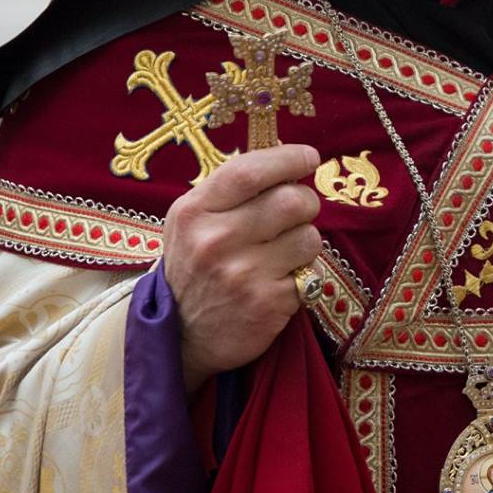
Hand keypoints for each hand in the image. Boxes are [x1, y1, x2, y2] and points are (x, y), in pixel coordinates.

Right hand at [162, 144, 323, 388]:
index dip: (287, 159)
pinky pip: (310, 274)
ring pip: (309, 236)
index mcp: (194, 212)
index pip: (249, 172)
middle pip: (291, 200)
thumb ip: (229, 190)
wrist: (181, 336)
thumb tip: (287, 161)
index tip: (308, 157)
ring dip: (305, 241)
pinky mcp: (268, 304)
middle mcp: (216, 241)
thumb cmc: (194, 266)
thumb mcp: (191, 221)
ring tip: (283, 252)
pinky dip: (302, 275)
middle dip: (306, 202)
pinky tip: (277, 282)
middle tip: (297, 212)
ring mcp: (243, 275)